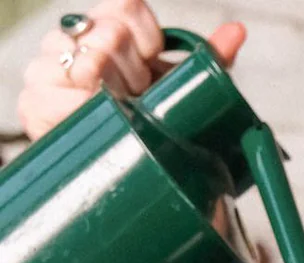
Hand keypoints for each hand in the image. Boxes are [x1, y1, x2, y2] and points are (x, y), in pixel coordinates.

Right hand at [17, 0, 246, 140]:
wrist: (120, 174)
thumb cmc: (152, 126)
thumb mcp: (180, 91)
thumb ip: (207, 60)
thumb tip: (238, 32)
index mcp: (107, 28)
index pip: (125, 4)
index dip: (147, 35)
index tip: (154, 61)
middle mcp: (72, 42)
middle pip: (110, 34)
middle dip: (135, 72)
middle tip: (137, 98)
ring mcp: (47, 69)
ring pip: (90, 61)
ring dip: (116, 93)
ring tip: (121, 113)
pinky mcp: (35, 105)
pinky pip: (65, 97)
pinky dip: (90, 110)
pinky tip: (101, 118)